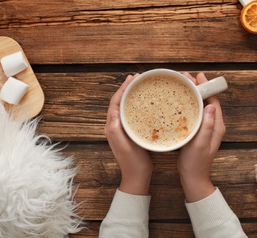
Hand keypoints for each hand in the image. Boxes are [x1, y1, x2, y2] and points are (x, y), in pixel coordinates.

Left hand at [105, 74, 152, 194]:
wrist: (137, 177)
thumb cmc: (132, 163)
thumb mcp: (125, 147)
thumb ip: (116, 130)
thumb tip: (113, 111)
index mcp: (112, 128)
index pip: (114, 103)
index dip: (122, 90)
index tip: (131, 79)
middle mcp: (115, 127)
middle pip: (119, 102)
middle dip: (126, 89)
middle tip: (136, 78)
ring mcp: (122, 130)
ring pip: (124, 107)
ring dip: (130, 95)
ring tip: (139, 86)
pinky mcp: (130, 132)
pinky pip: (131, 114)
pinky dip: (135, 105)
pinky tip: (144, 103)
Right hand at [177, 72, 225, 201]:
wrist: (193, 177)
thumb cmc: (196, 162)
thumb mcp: (201, 143)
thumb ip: (207, 125)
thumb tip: (212, 105)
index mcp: (217, 125)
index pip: (213, 101)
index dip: (206, 87)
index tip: (198, 76)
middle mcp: (213, 124)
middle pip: (206, 100)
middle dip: (197, 87)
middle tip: (185, 77)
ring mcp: (205, 128)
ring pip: (199, 105)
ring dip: (192, 94)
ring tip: (181, 84)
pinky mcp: (197, 131)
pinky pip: (194, 113)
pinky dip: (187, 104)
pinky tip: (178, 101)